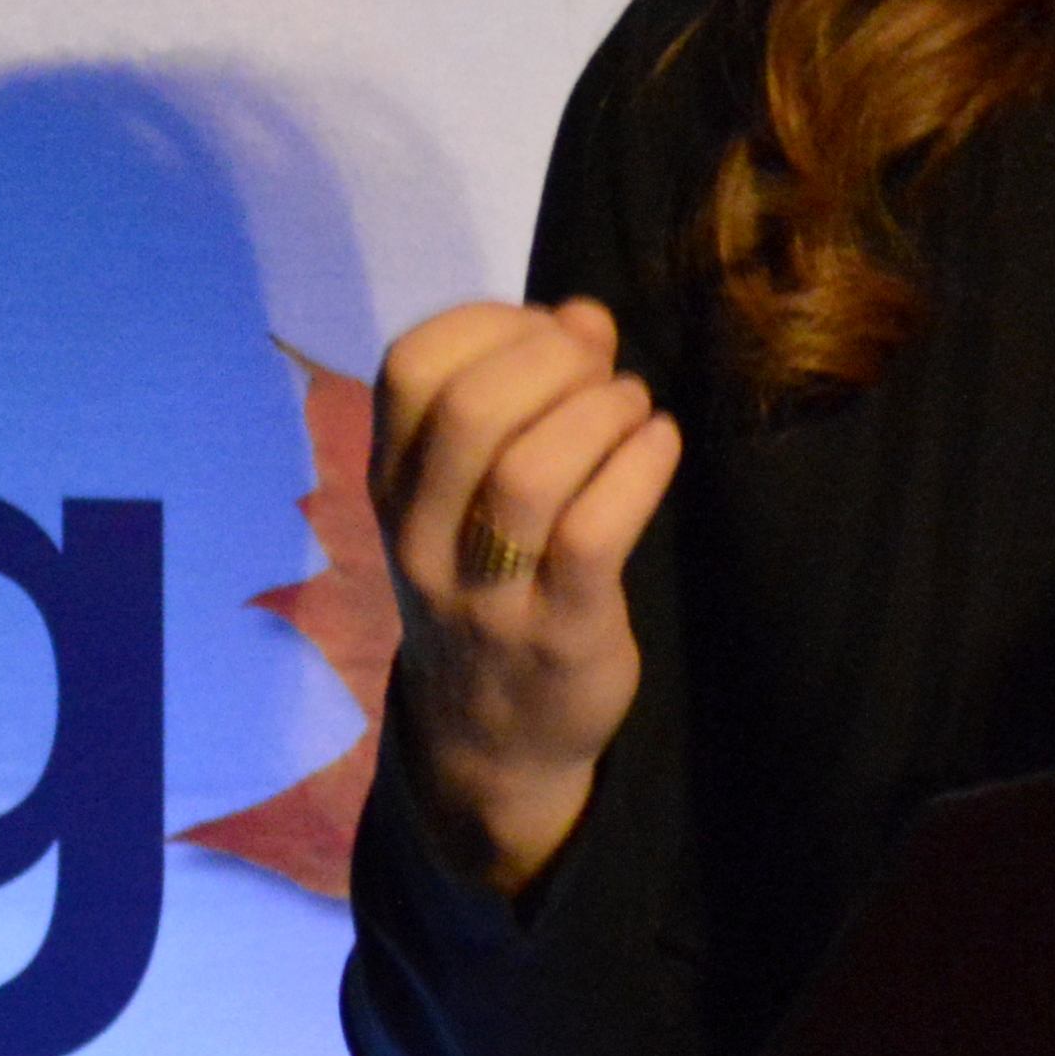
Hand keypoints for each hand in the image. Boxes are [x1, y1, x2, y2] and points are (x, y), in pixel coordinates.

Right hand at [371, 296, 682, 892]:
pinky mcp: (558, 632)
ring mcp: (487, 592)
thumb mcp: (477, 491)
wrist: (494, 738)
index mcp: (395, 484)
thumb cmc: (493, 585)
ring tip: (635, 409)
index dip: (490, 323)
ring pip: (530, 472)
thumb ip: (527, 394)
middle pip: (469, 411)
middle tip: (602, 372)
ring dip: (601, 414)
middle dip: (553, 363)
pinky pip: (593, 533)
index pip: (410, 367)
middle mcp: (425, 536)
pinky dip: (638, 468)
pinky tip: (660, 445)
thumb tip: (586, 317)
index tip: (549, 332)